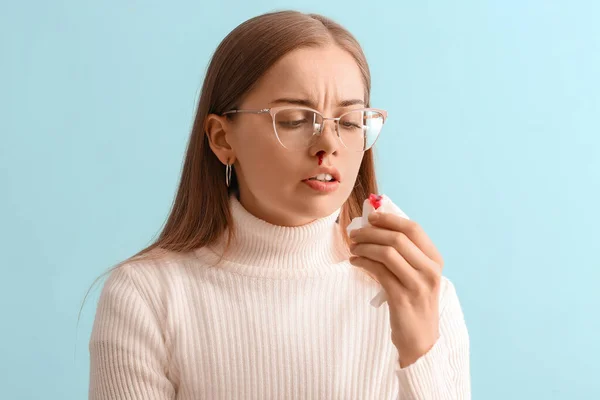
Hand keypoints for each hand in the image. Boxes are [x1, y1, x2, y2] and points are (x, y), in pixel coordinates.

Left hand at [348, 211, 444, 366]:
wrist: (420, 339)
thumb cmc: (414, 302)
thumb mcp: (416, 275)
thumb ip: (404, 253)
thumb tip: (376, 226)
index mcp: (435, 260)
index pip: (413, 229)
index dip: (390, 219)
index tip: (371, 216)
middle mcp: (430, 270)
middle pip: (397, 238)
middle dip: (371, 232)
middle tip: (354, 233)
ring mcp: (417, 285)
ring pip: (387, 253)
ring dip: (365, 246)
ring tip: (353, 247)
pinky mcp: (402, 299)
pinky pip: (379, 272)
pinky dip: (363, 262)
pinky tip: (355, 262)